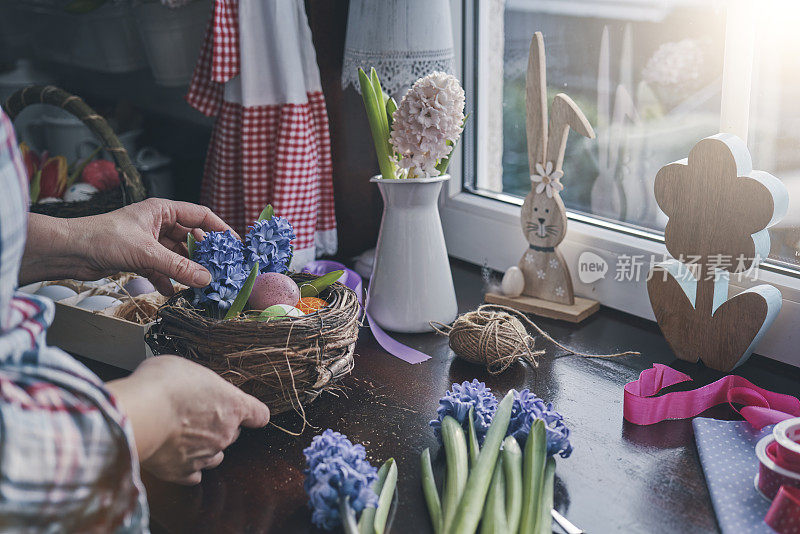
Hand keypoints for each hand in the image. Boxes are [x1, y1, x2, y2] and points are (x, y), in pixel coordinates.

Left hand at [22, 198, 234, 293]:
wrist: (69, 252)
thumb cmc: (102, 238)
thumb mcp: (146, 253)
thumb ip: (178, 267)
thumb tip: (206, 279)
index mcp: (162, 210)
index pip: (200, 215)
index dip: (220, 229)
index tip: (235, 245)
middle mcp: (158, 223)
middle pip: (191, 238)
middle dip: (204, 255)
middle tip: (220, 270)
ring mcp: (149, 241)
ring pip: (177, 255)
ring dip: (186, 270)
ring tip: (200, 285)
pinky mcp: (139, 257)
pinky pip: (162, 268)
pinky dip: (168, 279)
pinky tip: (172, 292)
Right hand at [107, 356, 269, 484]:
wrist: (139, 415)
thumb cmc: (163, 386)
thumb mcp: (187, 368)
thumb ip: (199, 383)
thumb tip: (190, 385)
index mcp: (233, 405)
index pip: (258, 414)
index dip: (253, 413)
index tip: (249, 413)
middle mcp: (224, 433)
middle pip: (232, 433)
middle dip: (219, 425)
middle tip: (195, 414)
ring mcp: (206, 455)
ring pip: (215, 456)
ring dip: (205, 448)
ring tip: (184, 436)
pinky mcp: (183, 472)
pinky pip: (193, 475)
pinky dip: (187, 467)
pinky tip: (176, 457)